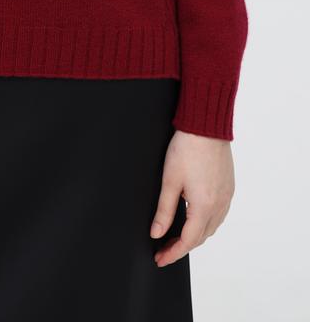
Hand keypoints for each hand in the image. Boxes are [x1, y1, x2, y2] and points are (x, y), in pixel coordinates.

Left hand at [150, 129, 234, 266]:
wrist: (207, 126)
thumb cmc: (187, 148)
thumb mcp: (170, 180)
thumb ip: (164, 210)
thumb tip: (157, 233)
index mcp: (204, 206)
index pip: (188, 241)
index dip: (172, 253)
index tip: (160, 259)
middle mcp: (219, 205)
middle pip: (200, 237)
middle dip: (181, 246)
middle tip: (163, 249)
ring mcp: (226, 197)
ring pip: (211, 227)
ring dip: (194, 235)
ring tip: (175, 236)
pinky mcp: (229, 188)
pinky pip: (218, 214)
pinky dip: (205, 222)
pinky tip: (194, 218)